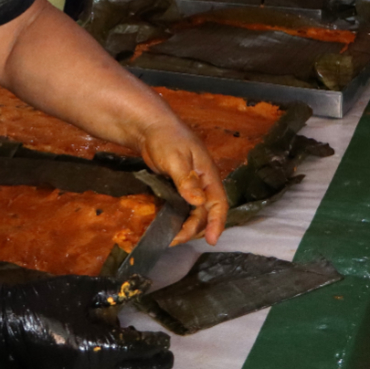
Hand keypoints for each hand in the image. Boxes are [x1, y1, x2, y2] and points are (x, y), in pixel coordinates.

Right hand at [0, 276, 171, 368]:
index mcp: (96, 346)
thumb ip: (113, 290)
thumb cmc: (43, 300)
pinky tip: (113, 348)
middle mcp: (90, 368)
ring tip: (145, 351)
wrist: (3, 322)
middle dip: (152, 364)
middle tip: (168, 358)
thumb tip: (143, 285)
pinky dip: (111, 363)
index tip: (166, 339)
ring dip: (131, 364)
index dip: (153, 344)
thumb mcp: (80, 289)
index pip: (135, 348)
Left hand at [137, 118, 227, 245]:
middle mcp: (202, 184)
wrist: (150, 127)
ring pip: (193, 213)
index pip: (219, 203)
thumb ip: (187, 180)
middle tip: (175, 239)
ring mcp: (190, 186)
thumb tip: (199, 202)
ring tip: (170, 237)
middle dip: (194, 229)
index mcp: (208, 175)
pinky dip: (176, 219)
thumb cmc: (166, 138)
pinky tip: (166, 226)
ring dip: (185, 226)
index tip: (212, 241)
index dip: (217, 223)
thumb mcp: (176, 158)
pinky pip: (181, 208)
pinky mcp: (177, 188)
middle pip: (205, 213)